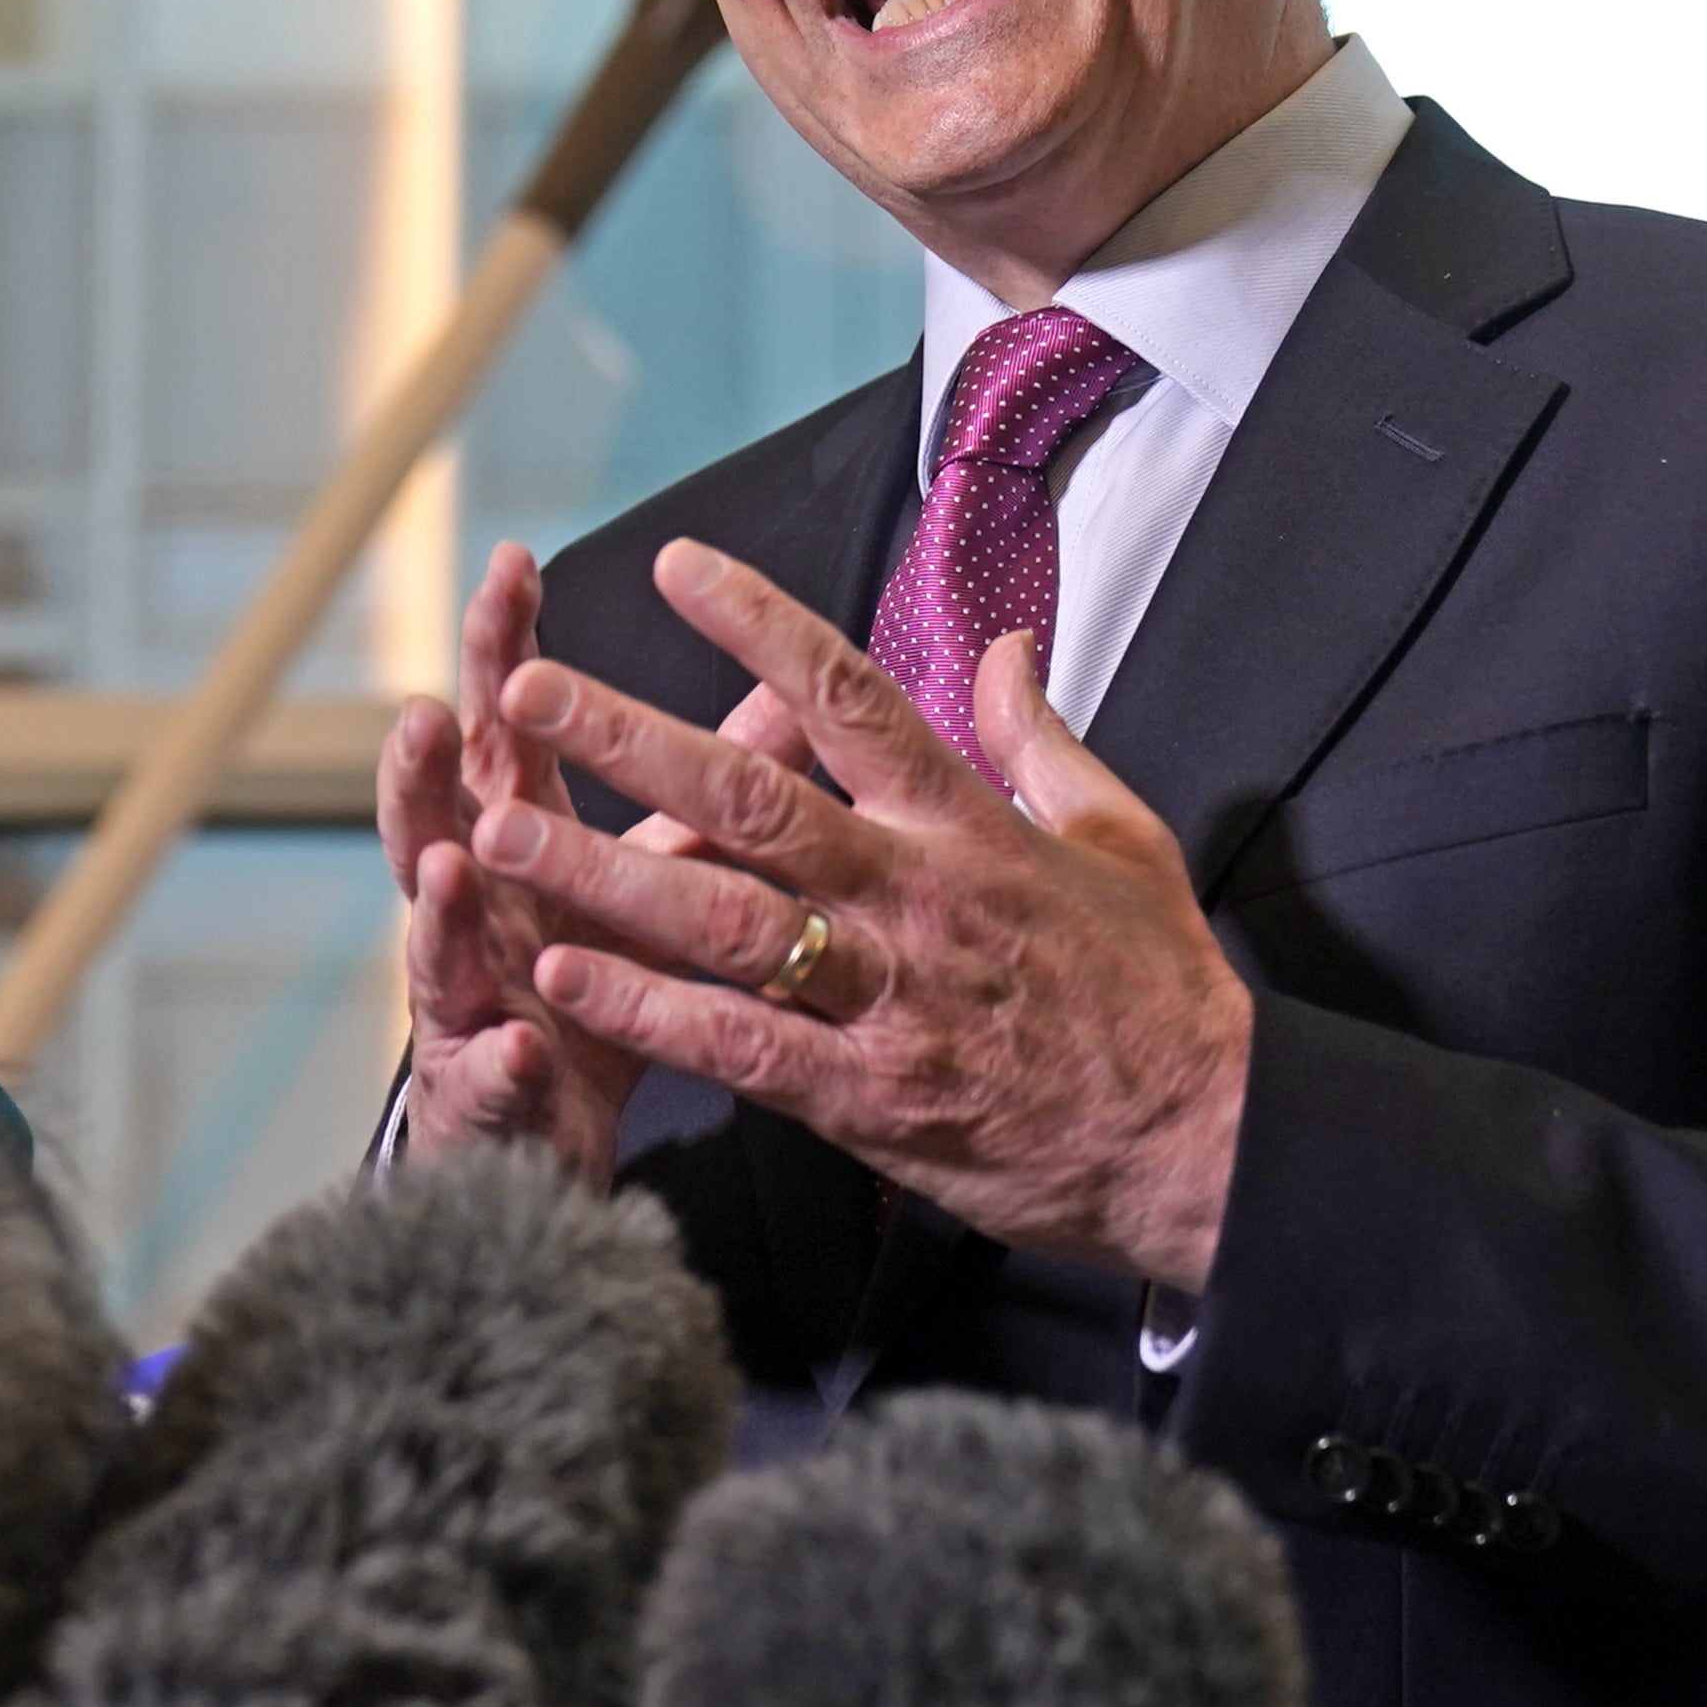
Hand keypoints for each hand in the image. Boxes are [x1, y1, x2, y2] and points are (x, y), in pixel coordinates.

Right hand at [377, 541, 816, 1182]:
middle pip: (442, 820)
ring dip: (438, 903)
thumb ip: (715, 789)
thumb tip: (795, 692)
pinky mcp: (481, 1097)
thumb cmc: (599, 991)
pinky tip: (513, 1049)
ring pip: (440, 945)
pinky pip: (491, 1080)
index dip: (505, 650)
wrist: (544, 1139)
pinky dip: (500, 1064)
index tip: (512, 564)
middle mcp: (479, 909)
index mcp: (522, 841)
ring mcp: (468, 1001)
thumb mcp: (663, 879)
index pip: (508, 728)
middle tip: (426, 708)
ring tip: (445, 860)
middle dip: (427, 766)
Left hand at [469, 538, 1253, 1289]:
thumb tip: (1004, 643)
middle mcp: (918, 897)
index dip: (759, 623)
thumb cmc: (1162, 991)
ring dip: (603, 873)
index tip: (676, 565)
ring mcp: (891, 999)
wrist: (1209, 1142)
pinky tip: (566, 976)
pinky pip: (741, 1048)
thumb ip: (1042, 738)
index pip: (850, 697)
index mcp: (968, 826)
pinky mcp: (873, 1100)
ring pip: (725, 920)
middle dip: (631, 739)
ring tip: (496, 833)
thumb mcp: (1121, 837)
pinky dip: (652, 1012)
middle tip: (528, 689)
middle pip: (753, 798)